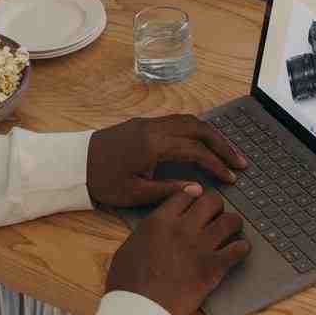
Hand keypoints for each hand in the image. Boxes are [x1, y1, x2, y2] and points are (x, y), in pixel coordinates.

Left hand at [87, 115, 246, 207]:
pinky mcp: (144, 123)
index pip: (196, 151)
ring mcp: (149, 122)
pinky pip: (178, 121)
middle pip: (199, 129)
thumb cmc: (103, 181)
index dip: (217, 164)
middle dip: (223, 144)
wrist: (75, 163)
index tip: (231, 178)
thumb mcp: (135, 193)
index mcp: (153, 145)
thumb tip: (198, 188)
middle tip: (240, 161)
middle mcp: (154, 128)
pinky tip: (204, 143)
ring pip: (189, 120)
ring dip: (211, 135)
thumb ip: (169, 190)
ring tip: (227, 152)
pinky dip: (196, 130)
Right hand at [105, 190, 249, 314]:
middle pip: (212, 201)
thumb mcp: (129, 247)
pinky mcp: (214, 268)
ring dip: (232, 224)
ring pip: (231, 221)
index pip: (186, 194)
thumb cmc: (127, 282)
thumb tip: (156, 228)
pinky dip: (242, 248)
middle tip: (215, 216)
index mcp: (160, 221)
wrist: (140, 309)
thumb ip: (147, 231)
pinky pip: (239, 249)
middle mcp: (183, 228)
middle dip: (216, 206)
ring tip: (230, 232)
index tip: (198, 200)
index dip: (194, 196)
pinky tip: (237, 251)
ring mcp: (201, 247)